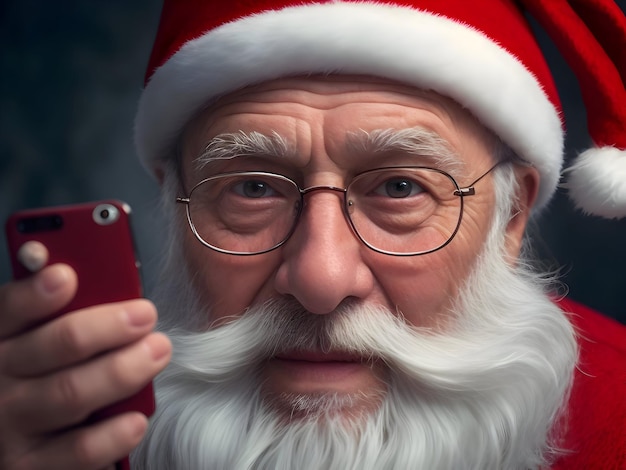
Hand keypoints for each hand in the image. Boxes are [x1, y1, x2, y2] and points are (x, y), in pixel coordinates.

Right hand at [0, 247, 170, 468]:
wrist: (18, 440)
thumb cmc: (43, 373)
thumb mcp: (36, 337)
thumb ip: (60, 310)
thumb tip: (85, 275)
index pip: (10, 310)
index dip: (35, 293)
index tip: (67, 278)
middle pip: (56, 346)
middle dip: (107, 328)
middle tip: (145, 315)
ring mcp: (11, 425)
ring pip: (71, 393)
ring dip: (121, 371)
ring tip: (157, 351)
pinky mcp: (29, 464)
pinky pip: (78, 450)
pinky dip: (111, 435)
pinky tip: (136, 420)